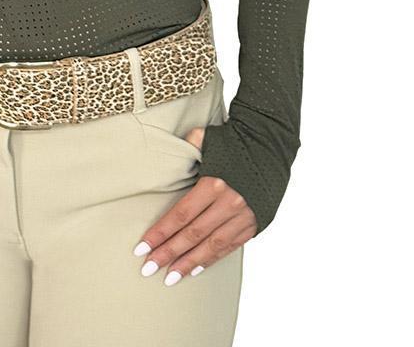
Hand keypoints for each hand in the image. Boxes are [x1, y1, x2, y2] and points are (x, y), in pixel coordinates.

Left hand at [131, 124, 256, 285]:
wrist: (270, 144)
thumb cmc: (234, 140)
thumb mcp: (206, 137)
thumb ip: (185, 148)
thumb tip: (167, 155)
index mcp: (214, 183)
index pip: (181, 215)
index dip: (161, 233)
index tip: (142, 247)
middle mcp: (229, 203)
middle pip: (193, 234)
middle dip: (169, 253)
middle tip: (148, 267)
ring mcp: (243, 216)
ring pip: (211, 246)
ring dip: (189, 263)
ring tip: (170, 276)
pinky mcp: (254, 223)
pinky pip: (229, 246)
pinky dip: (212, 258)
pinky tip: (195, 268)